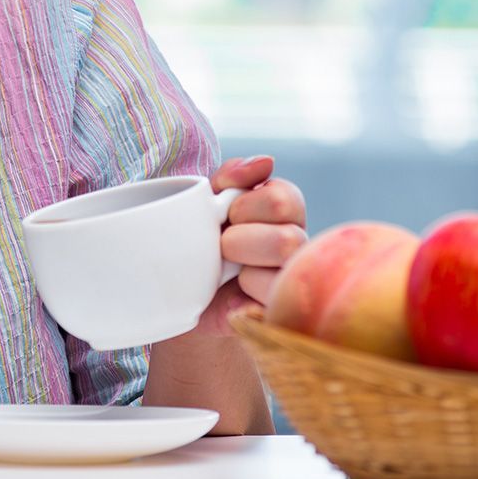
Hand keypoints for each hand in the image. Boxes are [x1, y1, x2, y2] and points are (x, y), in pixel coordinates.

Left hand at [188, 156, 307, 336]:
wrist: (179, 299)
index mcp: (284, 214)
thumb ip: (233, 177)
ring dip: (244, 272)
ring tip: (227, 274)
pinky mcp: (282, 317)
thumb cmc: (197, 244)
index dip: (246, 206)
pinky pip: (276, 307)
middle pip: (287, 239)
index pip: (284, 199)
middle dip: (241, 240)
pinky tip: (235, 298)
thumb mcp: (206, 203)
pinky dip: (247, 301)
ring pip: (284, 276)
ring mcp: (294, 284)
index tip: (225, 216)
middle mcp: (298, 247)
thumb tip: (266, 162)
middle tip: (222, 248)